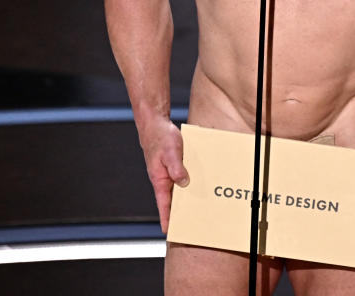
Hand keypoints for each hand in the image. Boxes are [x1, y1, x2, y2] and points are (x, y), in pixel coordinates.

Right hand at [138, 118, 189, 232]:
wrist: (155, 124)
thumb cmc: (160, 138)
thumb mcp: (170, 152)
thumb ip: (176, 168)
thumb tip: (184, 183)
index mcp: (159, 180)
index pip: (163, 204)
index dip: (166, 218)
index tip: (168, 231)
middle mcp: (164, 179)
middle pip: (172, 199)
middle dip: (179, 211)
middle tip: (189, 225)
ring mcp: (169, 173)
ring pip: (179, 189)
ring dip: (186, 196)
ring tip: (198, 208)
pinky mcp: (174, 166)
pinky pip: (182, 177)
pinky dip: (189, 182)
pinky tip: (199, 185)